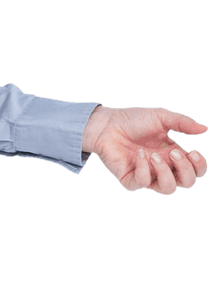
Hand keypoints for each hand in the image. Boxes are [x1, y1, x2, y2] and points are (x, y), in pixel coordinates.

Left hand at [82, 105, 207, 194]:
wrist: (108, 124)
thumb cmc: (134, 120)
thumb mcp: (162, 117)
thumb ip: (184, 123)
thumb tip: (205, 129)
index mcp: (173, 155)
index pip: (195, 171)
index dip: (199, 167)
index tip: (195, 152)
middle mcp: (162, 168)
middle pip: (186, 183)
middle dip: (185, 170)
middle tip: (174, 153)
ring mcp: (146, 175)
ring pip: (167, 189)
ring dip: (165, 172)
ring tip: (154, 155)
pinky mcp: (129, 180)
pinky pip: (142, 183)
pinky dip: (143, 168)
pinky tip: (139, 154)